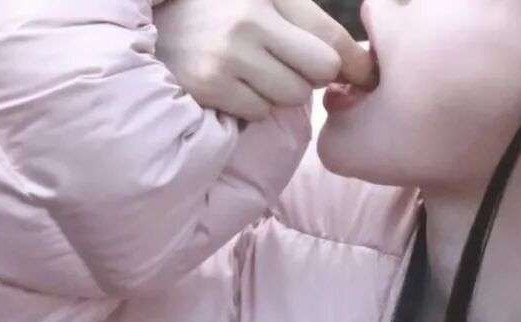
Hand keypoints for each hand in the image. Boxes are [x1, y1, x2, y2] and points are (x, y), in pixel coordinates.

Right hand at [153, 0, 374, 120]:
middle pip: (320, 72)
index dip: (355, 63)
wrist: (155, 22)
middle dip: (312, 74)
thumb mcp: (268, 0)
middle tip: (289, 65)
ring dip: (281, 91)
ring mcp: (225, 56)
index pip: (332, 38)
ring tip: (255, 70)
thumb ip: (312, 24)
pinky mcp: (208, 85)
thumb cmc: (224, 11)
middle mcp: (248, 22)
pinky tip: (234, 83)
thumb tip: (363, 69)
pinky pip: (259, 111)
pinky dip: (253, 104)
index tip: (365, 76)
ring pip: (291, 96)